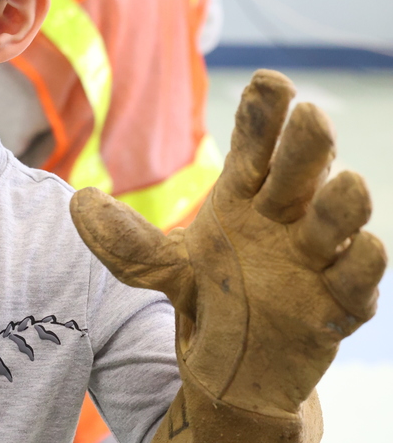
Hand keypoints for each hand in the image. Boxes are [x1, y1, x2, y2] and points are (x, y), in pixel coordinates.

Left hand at [70, 69, 385, 415]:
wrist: (234, 361)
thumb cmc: (211, 293)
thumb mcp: (161, 265)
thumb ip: (124, 241)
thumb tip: (79, 202)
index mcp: (247, 195)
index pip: (256, 145)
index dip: (263, 114)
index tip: (267, 80)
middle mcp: (288, 216)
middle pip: (301, 171)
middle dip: (307, 144)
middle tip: (310, 115)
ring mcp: (318, 257)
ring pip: (339, 220)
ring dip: (343, 202)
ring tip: (347, 182)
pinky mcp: (340, 302)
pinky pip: (360, 279)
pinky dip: (364, 264)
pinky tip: (363, 247)